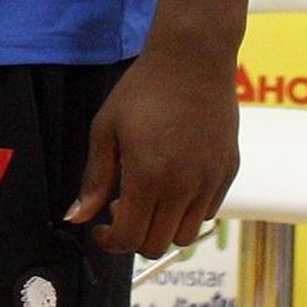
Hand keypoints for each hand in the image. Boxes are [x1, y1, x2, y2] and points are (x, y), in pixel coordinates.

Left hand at [65, 46, 239, 256]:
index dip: (110, 242)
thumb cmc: (142, 90)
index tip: (99, 229)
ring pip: (186, 235)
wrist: (193, 61)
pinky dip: (187, 211)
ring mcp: (211, 182)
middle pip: (159, 245)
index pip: (131, 238)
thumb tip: (77, 217)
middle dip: (134, 236)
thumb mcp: (105, 130)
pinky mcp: (229, 172)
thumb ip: (94, 179)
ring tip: (147, 195)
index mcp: (149, 177)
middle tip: (119, 205)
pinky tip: (172, 182)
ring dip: (162, 226)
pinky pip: (208, 212)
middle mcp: (184, 187)